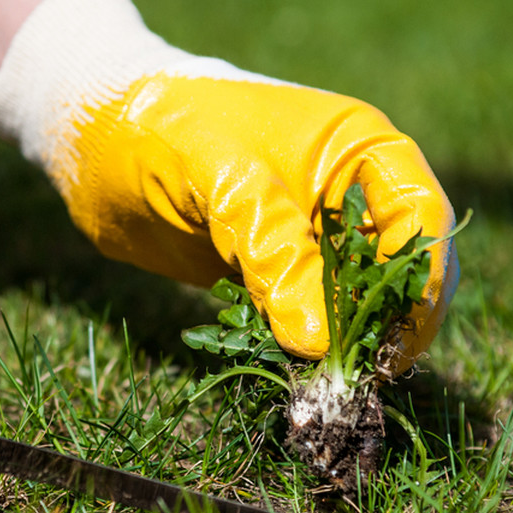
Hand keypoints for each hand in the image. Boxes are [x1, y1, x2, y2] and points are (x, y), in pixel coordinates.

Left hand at [0, 0, 457, 364]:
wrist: (93, 140)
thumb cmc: (162, 131)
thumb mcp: (224, 183)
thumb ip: (275, 253)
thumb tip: (318, 343)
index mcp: (358, 148)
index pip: (420, 219)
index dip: (419, 282)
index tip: (395, 340)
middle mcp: (348, 193)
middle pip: (400, 269)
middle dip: (384, 322)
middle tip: (354, 374)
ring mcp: (312, 235)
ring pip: (356, 301)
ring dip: (344, 342)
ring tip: (320, 381)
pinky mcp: (275, 269)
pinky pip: (308, 316)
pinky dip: (303, 345)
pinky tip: (288, 368)